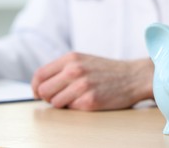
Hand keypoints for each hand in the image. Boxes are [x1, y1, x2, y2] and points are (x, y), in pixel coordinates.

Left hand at [32, 52, 153, 110]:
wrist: (133, 77)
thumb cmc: (106, 70)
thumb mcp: (83, 60)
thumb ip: (62, 68)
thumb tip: (40, 84)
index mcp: (70, 58)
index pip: (39, 75)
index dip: (35, 87)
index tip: (37, 93)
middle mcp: (74, 70)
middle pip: (43, 90)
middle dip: (48, 97)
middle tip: (59, 97)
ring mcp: (82, 86)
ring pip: (54, 103)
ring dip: (62, 103)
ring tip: (76, 98)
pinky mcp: (90, 101)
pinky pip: (70, 109)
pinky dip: (76, 107)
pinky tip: (87, 100)